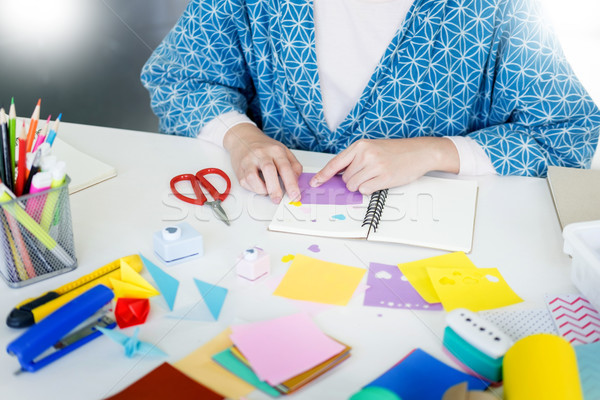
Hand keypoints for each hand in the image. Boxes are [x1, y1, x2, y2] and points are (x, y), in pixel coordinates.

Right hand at [224, 123, 302, 202]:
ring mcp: (249, 161)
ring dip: (261, 189)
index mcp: (275, 150)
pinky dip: (253, 188)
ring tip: (267, 191)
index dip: (291, 183)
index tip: (295, 195)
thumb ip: (293, 165)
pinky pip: (245, 182)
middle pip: (268, 170)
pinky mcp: (240, 169)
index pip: (285, 167)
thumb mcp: (283, 151)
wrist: (243, 138)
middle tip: (278, 199)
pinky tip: (258, 186)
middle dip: (275, 189)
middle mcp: (261, 154)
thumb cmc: (265, 147)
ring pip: (253, 178)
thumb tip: (296, 180)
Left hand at [309, 137, 458, 194]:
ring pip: (354, 186)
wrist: (420, 151)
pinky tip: (380, 180)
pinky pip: (365, 190)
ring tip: (375, 176)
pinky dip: (370, 189)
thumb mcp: (372, 148)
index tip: (315, 182)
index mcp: (360, 145)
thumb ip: (356, 159)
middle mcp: (366, 154)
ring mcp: (375, 165)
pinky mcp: (384, 177)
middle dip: (353, 180)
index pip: (336, 163)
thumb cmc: (397, 151)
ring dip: (362, 185)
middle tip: (368, 174)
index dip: (323, 175)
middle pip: (345, 178)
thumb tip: (339, 175)